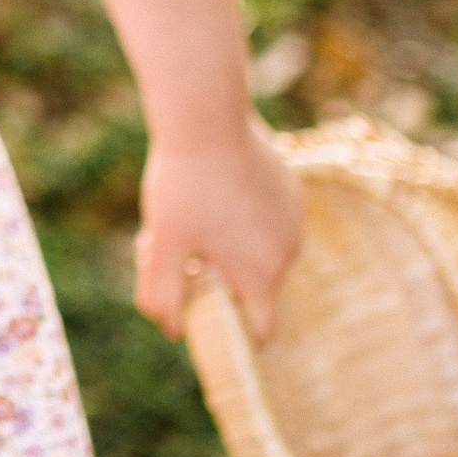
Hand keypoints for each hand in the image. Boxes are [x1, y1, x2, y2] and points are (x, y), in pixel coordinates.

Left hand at [135, 118, 304, 343]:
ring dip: (232, 248)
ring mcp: (295, 219)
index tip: (215, 328)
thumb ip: (162, 295)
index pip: (263, 330)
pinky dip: (246, 220)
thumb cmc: (181, 185)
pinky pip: (269, 222)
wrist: (206, 118)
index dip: (240, 338)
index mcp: (261, 274)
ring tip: (195, 217)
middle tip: (181, 251)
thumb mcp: (162, 245)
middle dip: (220, 280)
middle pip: (255, 287)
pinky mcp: (294, 191)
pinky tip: (216, 192)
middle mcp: (289, 252)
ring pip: (261, 252)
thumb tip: (171, 330)